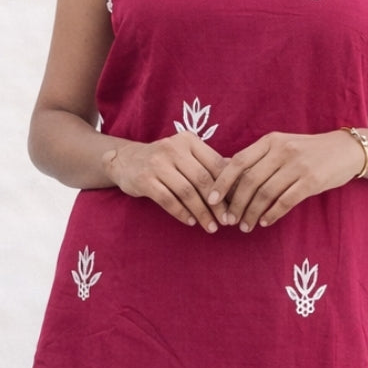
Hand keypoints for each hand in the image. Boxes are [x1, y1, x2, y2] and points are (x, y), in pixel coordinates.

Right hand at [103, 132, 225, 229]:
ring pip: (186, 191)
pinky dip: (181, 213)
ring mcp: (157, 163)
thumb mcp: (186, 155)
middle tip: (226, 221)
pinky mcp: (144, 179)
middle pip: (202, 179)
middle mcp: (173, 148)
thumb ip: (209, 165)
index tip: (237, 205)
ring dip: (201, 212)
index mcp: (189, 141)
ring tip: (210, 227)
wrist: (126, 160)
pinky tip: (191, 222)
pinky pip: (168, 200)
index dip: (228, 187)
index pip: (215, 164)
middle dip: (217, 204)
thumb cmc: (165, 161)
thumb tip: (241, 180)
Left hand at [207, 130, 365, 230]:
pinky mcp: (312, 181)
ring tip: (245, 226)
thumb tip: (226, 175)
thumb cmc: (308, 151)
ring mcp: (298, 165)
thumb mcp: (282, 146)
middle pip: (250, 181)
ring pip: (266, 194)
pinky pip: (285, 201)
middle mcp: (282, 151)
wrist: (345, 150)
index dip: (222, 182)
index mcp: (271, 141)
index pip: (238, 161)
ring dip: (252, 213)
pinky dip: (272, 214)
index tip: (212, 200)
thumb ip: (259, 158)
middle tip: (228, 220)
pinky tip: (265, 222)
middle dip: (236, 204)